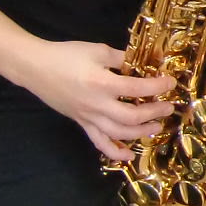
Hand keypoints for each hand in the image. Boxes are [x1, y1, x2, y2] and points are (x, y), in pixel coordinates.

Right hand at [10, 37, 175, 158]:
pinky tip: (128, 156)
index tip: (170, 82)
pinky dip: (114, 151)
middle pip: (132, 116)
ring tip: (156, 127)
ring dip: (141, 133)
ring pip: (119, 133)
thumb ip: (122, 58)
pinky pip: (99, 142)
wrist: (35, 67)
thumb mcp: (97, 50)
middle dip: (154, 113)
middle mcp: (97, 105)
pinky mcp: (81, 123)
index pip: (137, 88)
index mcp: (102, 83)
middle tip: (167, 107)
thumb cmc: (66, 55)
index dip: (158, 86)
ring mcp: (88, 117)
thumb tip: (143, 63)